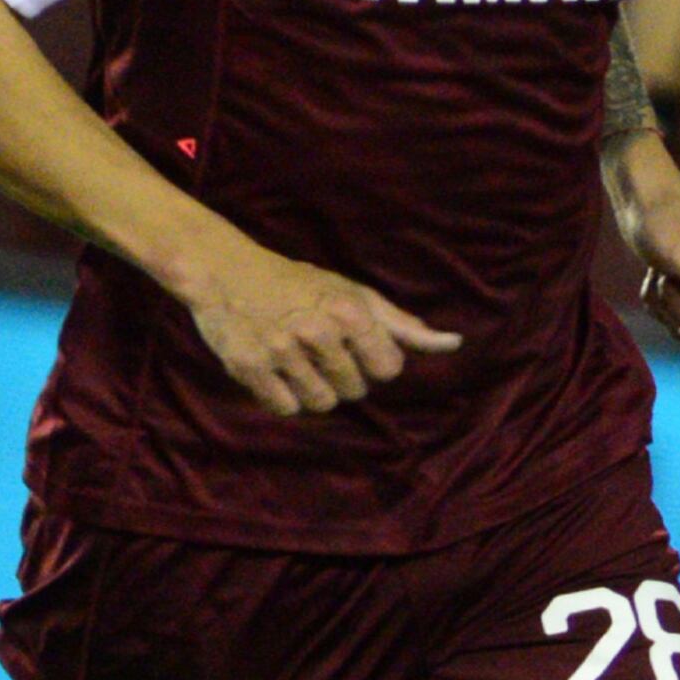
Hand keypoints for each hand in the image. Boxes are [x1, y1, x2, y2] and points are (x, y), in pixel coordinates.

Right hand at [183, 237, 461, 417]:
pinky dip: (283, 397)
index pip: (388, 369)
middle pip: (356, 390)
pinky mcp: (247, 366)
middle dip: (343, 375)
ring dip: (314, 390)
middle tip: (317, 349)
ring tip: (297, 361)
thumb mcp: (354, 295)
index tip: (354, 346)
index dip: (374, 362)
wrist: (225, 271)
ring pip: (322, 403)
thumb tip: (453, 344)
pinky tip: (275, 371)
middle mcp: (317, 332)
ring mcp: (280, 350)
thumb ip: (402, 325)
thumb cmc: (300, 285)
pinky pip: (285, 408)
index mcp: (350, 312)